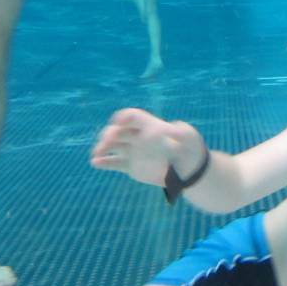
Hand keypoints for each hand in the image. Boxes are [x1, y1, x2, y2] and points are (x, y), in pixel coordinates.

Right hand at [90, 108, 204, 184]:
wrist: (189, 168)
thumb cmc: (190, 147)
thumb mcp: (189, 137)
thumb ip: (179, 133)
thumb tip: (173, 129)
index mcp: (150, 125)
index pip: (133, 117)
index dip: (125, 117)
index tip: (118, 121)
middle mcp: (137, 136)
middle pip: (119, 131)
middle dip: (110, 134)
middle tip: (106, 142)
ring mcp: (133, 150)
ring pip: (113, 146)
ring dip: (103, 147)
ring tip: (97, 154)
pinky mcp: (130, 165)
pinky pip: (114, 162)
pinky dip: (104, 162)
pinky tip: (96, 163)